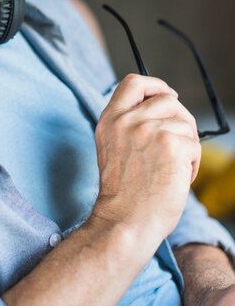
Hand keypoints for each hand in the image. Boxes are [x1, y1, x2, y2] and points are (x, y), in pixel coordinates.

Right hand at [92, 74, 200, 246]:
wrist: (124, 223)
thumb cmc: (123, 194)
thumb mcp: (112, 147)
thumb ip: (128, 124)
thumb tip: (162, 106)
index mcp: (109, 120)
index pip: (133, 82)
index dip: (155, 85)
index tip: (167, 95)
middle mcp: (127, 121)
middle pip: (168, 100)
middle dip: (180, 120)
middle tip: (179, 144)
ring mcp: (148, 130)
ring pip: (185, 123)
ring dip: (187, 145)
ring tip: (174, 168)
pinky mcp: (171, 145)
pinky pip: (195, 145)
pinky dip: (193, 164)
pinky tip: (178, 178)